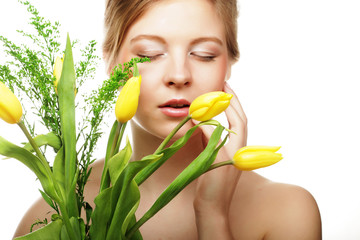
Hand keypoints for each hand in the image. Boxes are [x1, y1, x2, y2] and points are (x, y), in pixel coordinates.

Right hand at [193, 82, 246, 238]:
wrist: (212, 207)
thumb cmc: (216, 185)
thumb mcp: (214, 156)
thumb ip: (209, 134)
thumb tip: (200, 116)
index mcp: (239, 146)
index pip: (239, 117)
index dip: (232, 101)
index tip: (224, 86)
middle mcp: (236, 147)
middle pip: (236, 119)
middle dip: (231, 103)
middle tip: (221, 87)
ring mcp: (227, 152)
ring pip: (227, 126)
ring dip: (222, 112)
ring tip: (214, 100)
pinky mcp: (217, 157)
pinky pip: (216, 135)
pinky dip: (211, 125)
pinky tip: (204, 120)